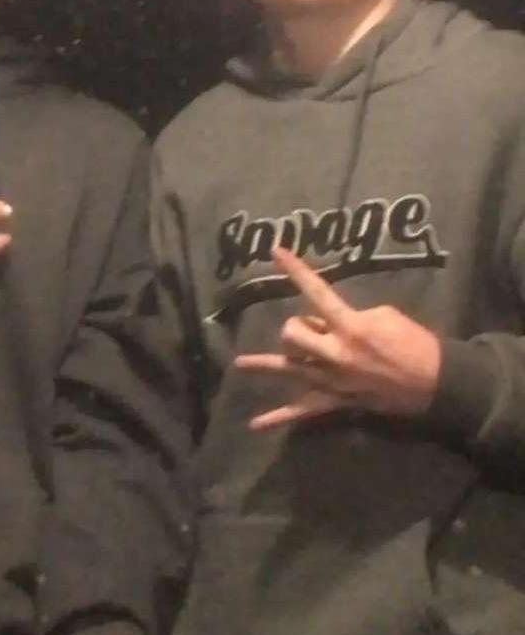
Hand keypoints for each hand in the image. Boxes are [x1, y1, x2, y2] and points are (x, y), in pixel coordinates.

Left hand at [233, 246, 441, 430]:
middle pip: (293, 334)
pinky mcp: (337, 401)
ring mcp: (333, 380)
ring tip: (240, 364)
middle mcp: (335, 353)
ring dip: (265, 365)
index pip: (316, 291)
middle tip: (315, 329)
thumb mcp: (383, 314)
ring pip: (290, 368)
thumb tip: (325, 323)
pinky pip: (303, 411)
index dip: (296, 270)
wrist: (436, 382)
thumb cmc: (413, 342)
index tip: (276, 251)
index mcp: (350, 326)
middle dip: (297, 327)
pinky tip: (255, 424)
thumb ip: (347, 316)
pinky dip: (279, 418)